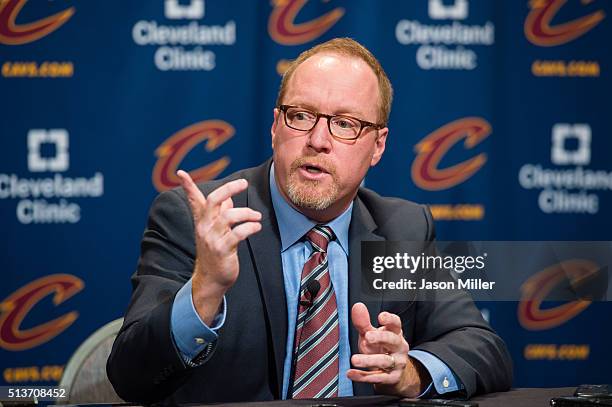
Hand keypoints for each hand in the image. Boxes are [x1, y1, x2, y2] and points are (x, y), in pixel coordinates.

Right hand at [176, 170, 261, 324]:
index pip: (194, 200)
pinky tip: (256, 227)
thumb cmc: (215, 252)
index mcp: (202, 221)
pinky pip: (238, 234)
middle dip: (229, 189)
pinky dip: (250, 228)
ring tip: (257, 217)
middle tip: (244, 183)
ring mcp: (212, 239)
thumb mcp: (214, 231)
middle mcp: (205, 227)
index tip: (181, 173)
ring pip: (228, 217)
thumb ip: (220, 213)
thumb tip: (228, 197)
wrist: (211, 279)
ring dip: (247, 213)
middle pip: (214, 201)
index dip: (188, 186)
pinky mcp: (223, 250)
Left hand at [347, 303, 429, 396]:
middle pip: (392, 341)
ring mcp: (397, 363)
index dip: (390, 320)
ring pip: (384, 361)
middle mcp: (399, 347)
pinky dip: (363, 376)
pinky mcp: (392, 378)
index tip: (381, 317)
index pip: (396, 324)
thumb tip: (357, 307)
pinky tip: (351, 373)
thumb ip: (363, 322)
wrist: (393, 371)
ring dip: (368, 360)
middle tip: (367, 336)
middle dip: (380, 338)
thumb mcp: (371, 333)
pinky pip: (377, 377)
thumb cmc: (380, 347)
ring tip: (354, 359)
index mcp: (395, 333)